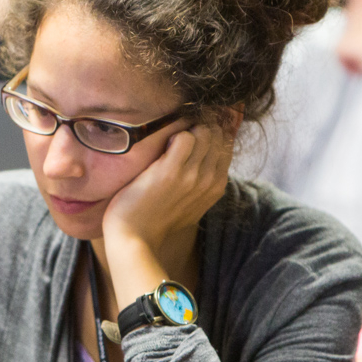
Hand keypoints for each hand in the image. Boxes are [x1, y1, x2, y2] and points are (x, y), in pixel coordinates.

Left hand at [102, 121, 233, 261]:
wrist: (135, 236)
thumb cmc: (158, 218)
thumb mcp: (192, 202)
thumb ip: (204, 182)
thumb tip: (208, 155)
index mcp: (216, 186)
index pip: (226, 145)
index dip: (213, 132)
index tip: (195, 130)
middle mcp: (209, 180)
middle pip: (217, 135)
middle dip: (201, 125)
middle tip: (181, 130)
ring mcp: (191, 176)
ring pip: (203, 133)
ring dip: (187, 128)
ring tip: (171, 139)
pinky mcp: (170, 171)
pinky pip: (184, 137)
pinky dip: (174, 134)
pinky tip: (163, 145)